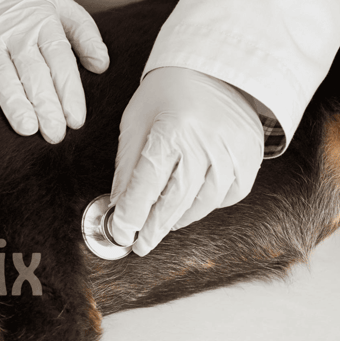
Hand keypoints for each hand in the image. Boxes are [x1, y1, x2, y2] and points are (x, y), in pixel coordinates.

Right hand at [0, 0, 108, 143]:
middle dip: (45, 103)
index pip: (59, 59)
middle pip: (33, 71)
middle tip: (54, 132)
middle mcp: (17, 33)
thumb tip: (101, 65)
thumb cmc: (28, 12)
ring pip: (3, 74)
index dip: (68, 90)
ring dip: (13, 101)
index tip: (75, 119)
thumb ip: (84, 35)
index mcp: (44, 23)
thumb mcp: (62, 11)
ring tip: (26, 127)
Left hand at [110, 67, 264, 255]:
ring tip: (160, 225)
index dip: (132, 214)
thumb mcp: (136, 123)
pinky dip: (206, 206)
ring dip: (178, 219)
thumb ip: (127, 168)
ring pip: (203, 203)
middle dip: (154, 227)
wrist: (215, 67)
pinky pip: (228, 196)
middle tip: (139, 245)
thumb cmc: (167, 94)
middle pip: (176, 200)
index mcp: (173, 129)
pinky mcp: (250, 156)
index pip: (148, 184)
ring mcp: (233, 150)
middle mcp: (207, 141)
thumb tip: (118, 209)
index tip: (121, 234)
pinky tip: (189, 205)